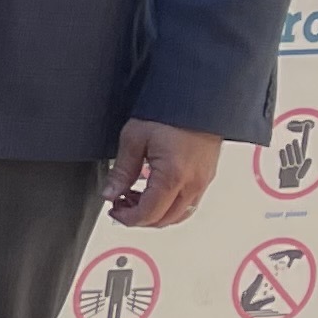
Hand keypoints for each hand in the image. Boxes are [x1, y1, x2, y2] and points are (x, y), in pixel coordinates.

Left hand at [107, 119, 221, 228]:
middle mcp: (193, 183)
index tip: (114, 210)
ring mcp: (203, 181)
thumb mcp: (134, 138)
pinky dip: (170, 205)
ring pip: (179, 214)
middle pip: (165, 220)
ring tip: (136, 197)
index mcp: (172, 176)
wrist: (198, 98)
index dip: (127, 218)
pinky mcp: (207, 176)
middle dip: (140, 218)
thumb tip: (110, 193)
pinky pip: (189, 202)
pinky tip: (154, 191)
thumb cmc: (170, 112)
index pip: (148, 214)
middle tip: (121, 205)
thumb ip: (121, 171)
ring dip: (156, 214)